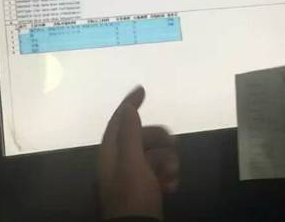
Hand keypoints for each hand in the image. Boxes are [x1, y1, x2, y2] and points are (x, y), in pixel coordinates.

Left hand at [99, 86, 178, 219]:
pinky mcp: (145, 188)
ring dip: (168, 160)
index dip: (129, 104)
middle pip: (141, 136)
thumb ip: (130, 133)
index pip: (118, 121)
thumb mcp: (132, 162)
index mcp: (110, 153)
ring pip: (154, 154)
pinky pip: (159, 171)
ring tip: (173, 175)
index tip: (143, 89)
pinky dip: (168, 174)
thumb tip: (128, 107)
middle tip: (174, 144)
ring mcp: (132, 176)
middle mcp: (119, 162)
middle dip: (159, 139)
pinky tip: (173, 184)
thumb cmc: (134, 195)